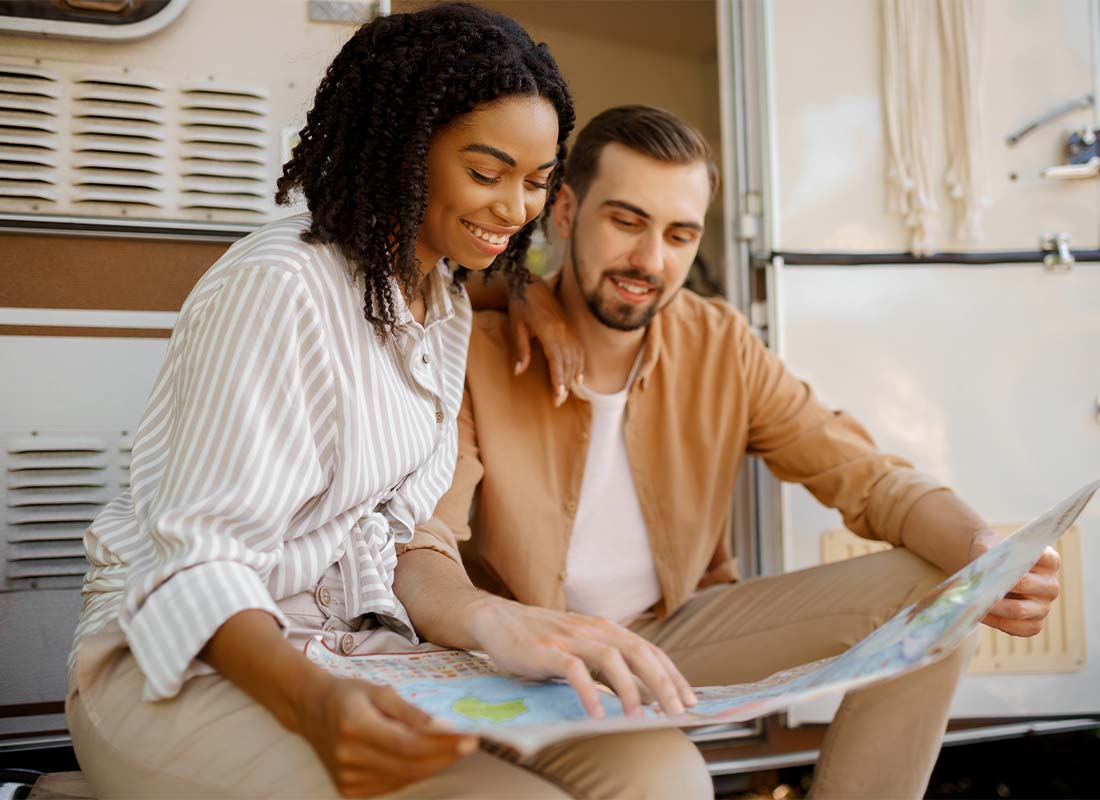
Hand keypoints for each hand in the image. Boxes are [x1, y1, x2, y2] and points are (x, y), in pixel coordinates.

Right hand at [294, 672, 476, 797]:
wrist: (311, 710)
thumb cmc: (349, 694)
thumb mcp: (379, 691)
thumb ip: (410, 711)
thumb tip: (443, 726)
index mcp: (354, 726)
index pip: (406, 743)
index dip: (440, 744)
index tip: (468, 737)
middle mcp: (348, 756)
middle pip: (409, 764)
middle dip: (444, 755)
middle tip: (471, 743)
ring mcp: (347, 778)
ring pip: (404, 778)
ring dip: (433, 765)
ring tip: (454, 749)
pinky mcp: (350, 790)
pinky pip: (392, 784)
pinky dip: (413, 772)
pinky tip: (427, 758)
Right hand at [467, 597, 696, 717]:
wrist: (498, 619)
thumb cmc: (545, 641)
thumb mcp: (584, 652)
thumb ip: (614, 669)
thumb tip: (650, 695)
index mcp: (607, 629)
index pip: (649, 650)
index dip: (672, 674)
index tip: (690, 700)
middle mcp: (593, 630)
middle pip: (638, 652)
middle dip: (662, 683)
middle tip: (676, 712)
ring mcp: (569, 638)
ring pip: (610, 658)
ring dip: (629, 689)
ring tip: (639, 718)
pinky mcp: (546, 649)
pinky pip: (572, 669)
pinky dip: (588, 691)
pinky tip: (597, 714)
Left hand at [507, 279, 584, 405]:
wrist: (530, 284)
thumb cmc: (520, 305)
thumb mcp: (517, 327)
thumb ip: (521, 350)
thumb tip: (519, 372)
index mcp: (549, 331)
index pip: (557, 361)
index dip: (558, 380)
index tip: (558, 396)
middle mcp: (563, 331)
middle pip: (568, 362)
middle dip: (565, 383)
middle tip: (559, 401)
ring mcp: (569, 328)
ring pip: (576, 357)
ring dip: (573, 376)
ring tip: (568, 392)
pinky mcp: (570, 327)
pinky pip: (579, 349)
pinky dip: (580, 364)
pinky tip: (578, 377)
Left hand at [968, 528, 1060, 636]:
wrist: (986, 571)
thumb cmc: (990, 555)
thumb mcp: (986, 545)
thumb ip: (986, 549)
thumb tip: (983, 562)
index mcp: (1048, 560)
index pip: (1041, 558)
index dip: (1017, 559)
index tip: (997, 560)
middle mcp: (1050, 584)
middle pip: (1024, 585)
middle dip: (997, 585)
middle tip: (975, 584)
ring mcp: (1044, 606)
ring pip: (1019, 610)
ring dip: (993, 606)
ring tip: (973, 600)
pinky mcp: (1034, 623)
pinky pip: (1018, 628)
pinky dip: (996, 621)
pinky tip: (980, 613)